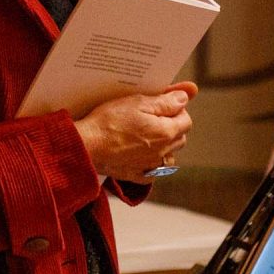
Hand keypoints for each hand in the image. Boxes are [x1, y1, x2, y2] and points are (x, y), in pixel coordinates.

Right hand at [75, 81, 194, 180]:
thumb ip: (165, 102)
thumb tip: (184, 98)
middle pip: (179, 137)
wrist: (87, 146)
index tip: (163, 104)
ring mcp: (150, 166)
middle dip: (172, 126)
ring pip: (168, 155)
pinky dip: (151, 163)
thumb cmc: (109, 122)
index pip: (186, 120)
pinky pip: (153, 171)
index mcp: (167, 132)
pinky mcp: (136, 175)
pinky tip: (140, 154)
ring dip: (163, 145)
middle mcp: (163, 152)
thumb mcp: (138, 102)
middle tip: (152, 116)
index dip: (176, 110)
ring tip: (147, 135)